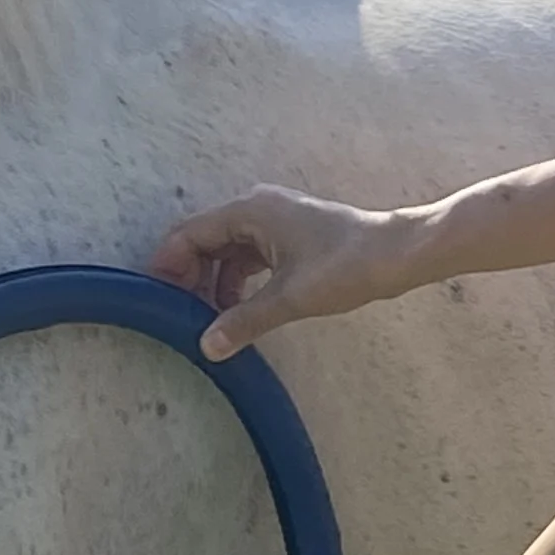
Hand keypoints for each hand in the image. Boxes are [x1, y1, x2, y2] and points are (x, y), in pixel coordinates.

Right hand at [146, 186, 416, 359]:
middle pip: (204, 240)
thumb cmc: (346, 266)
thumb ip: (244, 321)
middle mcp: (256, 208)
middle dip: (190, 276)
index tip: (157, 297)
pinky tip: (236, 310)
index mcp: (249, 211)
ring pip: (227, 250)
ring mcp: (273, 221)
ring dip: (214, 282)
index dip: (169, 265)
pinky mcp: (288, 237)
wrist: (397, 254)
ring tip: (206, 319)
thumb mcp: (290, 298)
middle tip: (180, 314)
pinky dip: (237, 280)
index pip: (190, 234)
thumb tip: (207, 346)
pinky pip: (248, 256)